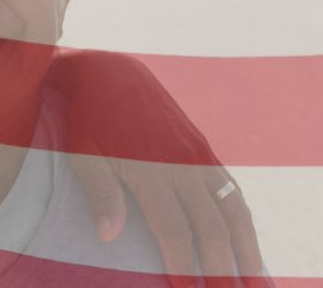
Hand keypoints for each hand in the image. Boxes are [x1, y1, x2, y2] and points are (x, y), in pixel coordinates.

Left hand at [48, 51, 265, 287]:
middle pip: (213, 228)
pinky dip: (243, 221)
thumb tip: (110, 236)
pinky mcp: (203, 149)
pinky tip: (247, 244)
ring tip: (255, 284)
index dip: (184, 267)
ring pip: (234, 211)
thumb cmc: (88, 118)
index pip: (176, 231)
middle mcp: (184, 164)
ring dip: (247, 250)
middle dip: (224, 270)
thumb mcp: (83, 154)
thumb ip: (100, 193)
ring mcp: (199, 156)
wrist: (109, 72)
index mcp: (152, 169)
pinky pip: (232, 191)